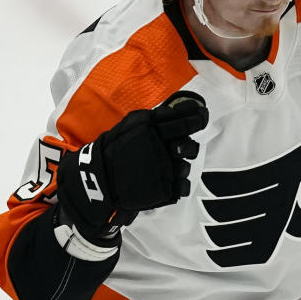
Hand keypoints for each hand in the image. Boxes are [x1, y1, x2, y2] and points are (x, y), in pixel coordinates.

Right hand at [56, 91, 207, 240]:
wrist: (99, 179)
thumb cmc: (114, 149)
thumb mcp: (131, 124)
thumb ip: (153, 118)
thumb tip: (176, 109)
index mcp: (154, 129)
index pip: (186, 118)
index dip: (198, 116)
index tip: (201, 115)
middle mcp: (163, 148)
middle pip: (190, 145)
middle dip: (189, 146)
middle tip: (183, 147)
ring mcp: (165, 170)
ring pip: (186, 167)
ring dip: (180, 166)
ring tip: (166, 167)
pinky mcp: (165, 190)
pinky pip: (183, 187)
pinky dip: (179, 186)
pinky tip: (168, 182)